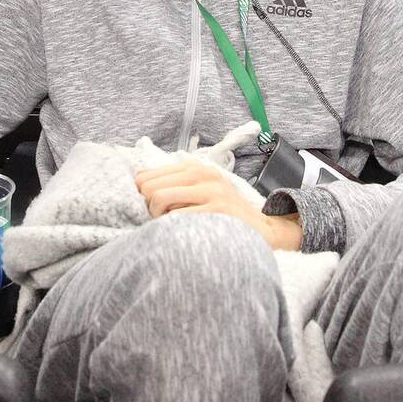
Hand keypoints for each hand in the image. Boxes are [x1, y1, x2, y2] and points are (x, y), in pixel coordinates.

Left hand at [134, 162, 302, 250]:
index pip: (145, 175)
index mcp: (194, 168)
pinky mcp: (216, 210)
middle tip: (161, 221)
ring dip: (157, 218)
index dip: (141, 195)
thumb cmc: (224, 215)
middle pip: (148, 186)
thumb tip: (139, 189)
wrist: (263, 230)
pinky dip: (172, 227)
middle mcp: (202, 174)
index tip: (152, 209)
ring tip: (170, 226)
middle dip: (147, 207)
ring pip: (158, 198)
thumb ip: (176, 186)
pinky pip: (177, 217)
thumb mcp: (202, 190)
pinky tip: (183, 233)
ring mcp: (210, 191)